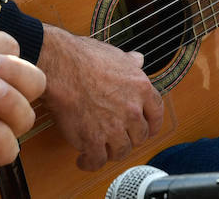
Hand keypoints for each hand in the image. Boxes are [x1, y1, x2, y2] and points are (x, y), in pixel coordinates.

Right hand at [37, 26, 161, 171]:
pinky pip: (97, 160)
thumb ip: (130, 64)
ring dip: (112, 152)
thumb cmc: (84, 58)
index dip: (152, 125)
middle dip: (130, 138)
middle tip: (118, 137)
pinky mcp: (93, 139)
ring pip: (122, 151)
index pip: (156, 114)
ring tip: (102, 149)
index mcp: (141, 88)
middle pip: (140, 136)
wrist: (61, 66)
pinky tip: (84, 160)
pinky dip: (90, 163)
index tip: (147, 129)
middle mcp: (132, 110)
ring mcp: (114, 127)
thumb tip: (138, 60)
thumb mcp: (116, 55)